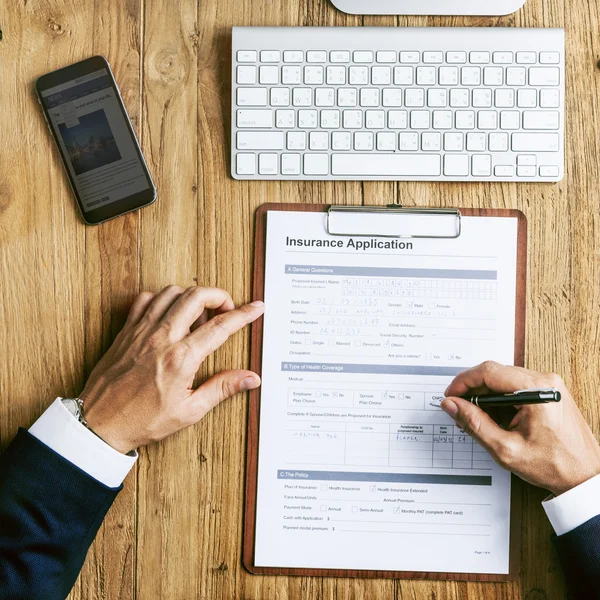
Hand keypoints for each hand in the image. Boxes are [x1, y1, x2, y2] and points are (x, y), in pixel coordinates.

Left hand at [80, 286, 264, 453]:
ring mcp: (142, 331)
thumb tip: (249, 378)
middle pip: (197, 296)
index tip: (256, 308)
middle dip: (219, 296)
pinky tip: (168, 314)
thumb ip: (222, 388)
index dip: (244, 313)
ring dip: (191, 296)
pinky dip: (162, 299)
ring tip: (198, 314)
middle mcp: (162, 338)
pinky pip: (145, 300)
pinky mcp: (126, 331)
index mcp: (181, 358)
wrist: (100, 423)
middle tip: (227, 308)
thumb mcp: (189, 411)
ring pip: (172, 292)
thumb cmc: (141, 420)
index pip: (221, 326)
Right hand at [441, 361, 599, 495]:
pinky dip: (500, 399)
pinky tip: (496, 418)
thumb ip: (474, 423)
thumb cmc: (555, 466)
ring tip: (479, 420)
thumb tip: (452, 405)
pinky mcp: (548, 391)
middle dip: (473, 391)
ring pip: (503, 379)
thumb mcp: (505, 449)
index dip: (463, 382)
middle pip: (495, 373)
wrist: (585, 476)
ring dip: (486, 396)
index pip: (488, 371)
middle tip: (460, 411)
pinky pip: (515, 386)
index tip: (451, 396)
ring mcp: (549, 385)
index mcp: (537, 390)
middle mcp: (545, 381)